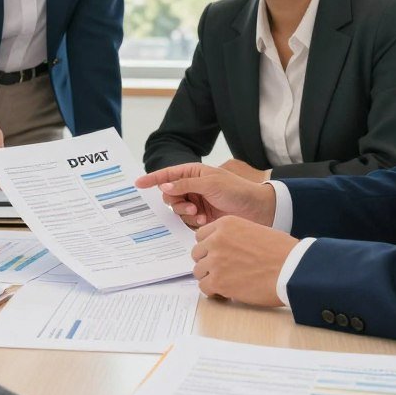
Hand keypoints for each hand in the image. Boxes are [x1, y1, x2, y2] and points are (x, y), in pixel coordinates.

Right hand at [135, 163, 275, 227]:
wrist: (257, 209)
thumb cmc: (236, 190)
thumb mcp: (210, 183)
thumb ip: (185, 184)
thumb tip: (164, 186)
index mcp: (194, 173)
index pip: (169, 175)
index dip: (153, 179)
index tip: (138, 183)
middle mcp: (193, 187)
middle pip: (170, 194)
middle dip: (175, 201)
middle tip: (188, 206)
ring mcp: (198, 202)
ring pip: (178, 209)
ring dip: (185, 212)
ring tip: (199, 214)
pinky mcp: (203, 217)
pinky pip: (187, 221)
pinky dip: (193, 221)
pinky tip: (205, 220)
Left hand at [190, 217, 295, 305]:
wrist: (291, 268)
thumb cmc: (281, 251)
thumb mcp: (255, 230)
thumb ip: (234, 236)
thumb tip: (225, 249)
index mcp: (225, 224)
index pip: (201, 235)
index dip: (209, 247)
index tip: (216, 254)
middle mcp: (216, 240)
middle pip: (197, 253)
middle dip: (207, 262)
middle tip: (221, 270)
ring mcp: (215, 261)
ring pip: (198, 271)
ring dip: (210, 277)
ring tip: (226, 282)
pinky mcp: (218, 281)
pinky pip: (204, 287)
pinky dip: (213, 291)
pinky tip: (227, 291)